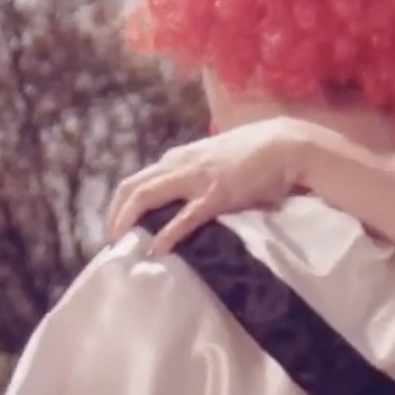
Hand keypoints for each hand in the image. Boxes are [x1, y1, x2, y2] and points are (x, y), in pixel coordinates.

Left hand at [105, 117, 308, 254]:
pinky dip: (167, 234)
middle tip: (110, 242)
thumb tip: (179, 202)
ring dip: (128, 221)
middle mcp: (179, 164)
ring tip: (120, 245)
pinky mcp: (216, 194)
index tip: (115, 228)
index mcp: (177, 158)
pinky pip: (184, 217)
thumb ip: (192, 176)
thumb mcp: (212, 161)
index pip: (136, 180)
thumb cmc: (252, 155)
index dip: (119, 206)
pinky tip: (156, 250)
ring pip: (147, 196)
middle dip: (114, 215)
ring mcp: (196, 178)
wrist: (284, 144)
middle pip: (131, 188)